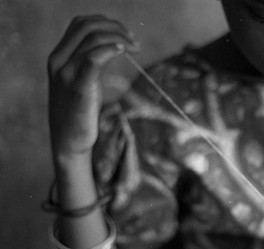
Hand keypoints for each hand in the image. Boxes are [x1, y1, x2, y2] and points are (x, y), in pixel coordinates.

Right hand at [47, 14, 139, 163]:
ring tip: (135, 47)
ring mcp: (67, 74)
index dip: (105, 22)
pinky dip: (111, 49)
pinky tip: (124, 50)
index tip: (124, 34)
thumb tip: (111, 48)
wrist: (68, 141)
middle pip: (87, 26)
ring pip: (93, 39)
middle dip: (114, 27)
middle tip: (134, 40)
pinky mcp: (79, 88)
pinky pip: (94, 59)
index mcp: (58, 57)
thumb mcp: (79, 82)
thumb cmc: (78, 113)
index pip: (79, 24)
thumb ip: (87, 64)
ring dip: (119, 38)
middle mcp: (58, 61)